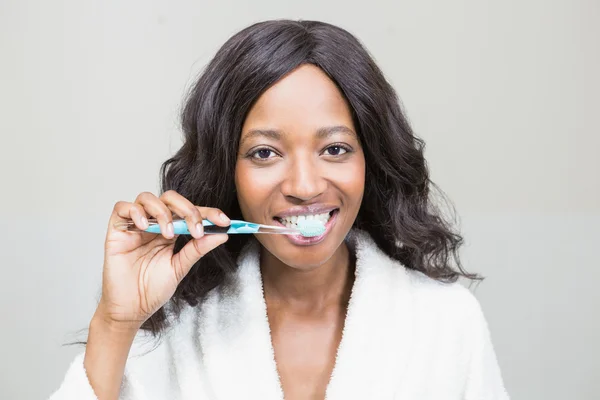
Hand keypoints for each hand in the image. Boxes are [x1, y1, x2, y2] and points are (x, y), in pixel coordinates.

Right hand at [96, 190, 229, 328]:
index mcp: (171, 231)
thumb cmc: (152, 290)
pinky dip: (135, 212)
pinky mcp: (116, 230)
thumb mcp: (180, 267)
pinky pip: (122, 208)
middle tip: (195, 228)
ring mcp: (135, 226)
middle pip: (170, 198)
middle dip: (187, 208)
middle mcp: (153, 224)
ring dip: (162, 212)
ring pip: (147, 198)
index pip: (189, 212)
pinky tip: (145, 227)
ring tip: (167, 235)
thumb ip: (197, 249)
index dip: (208, 212)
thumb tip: (222, 234)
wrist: (131, 309)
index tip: (224, 221)